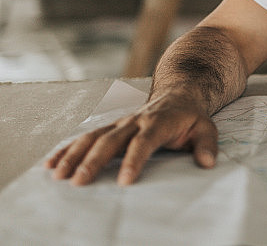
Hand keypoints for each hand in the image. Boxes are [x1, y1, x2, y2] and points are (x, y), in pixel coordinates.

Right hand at [45, 91, 217, 185]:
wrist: (179, 93)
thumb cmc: (191, 116)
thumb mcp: (206, 127)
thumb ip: (206, 144)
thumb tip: (208, 162)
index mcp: (158, 122)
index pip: (144, 142)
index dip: (133, 161)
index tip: (124, 181)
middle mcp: (134, 121)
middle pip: (110, 141)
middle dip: (93, 161)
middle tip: (78, 182)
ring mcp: (120, 123)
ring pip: (93, 137)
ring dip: (74, 155)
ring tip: (57, 175)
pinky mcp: (110, 127)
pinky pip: (86, 137)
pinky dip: (67, 149)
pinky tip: (51, 164)